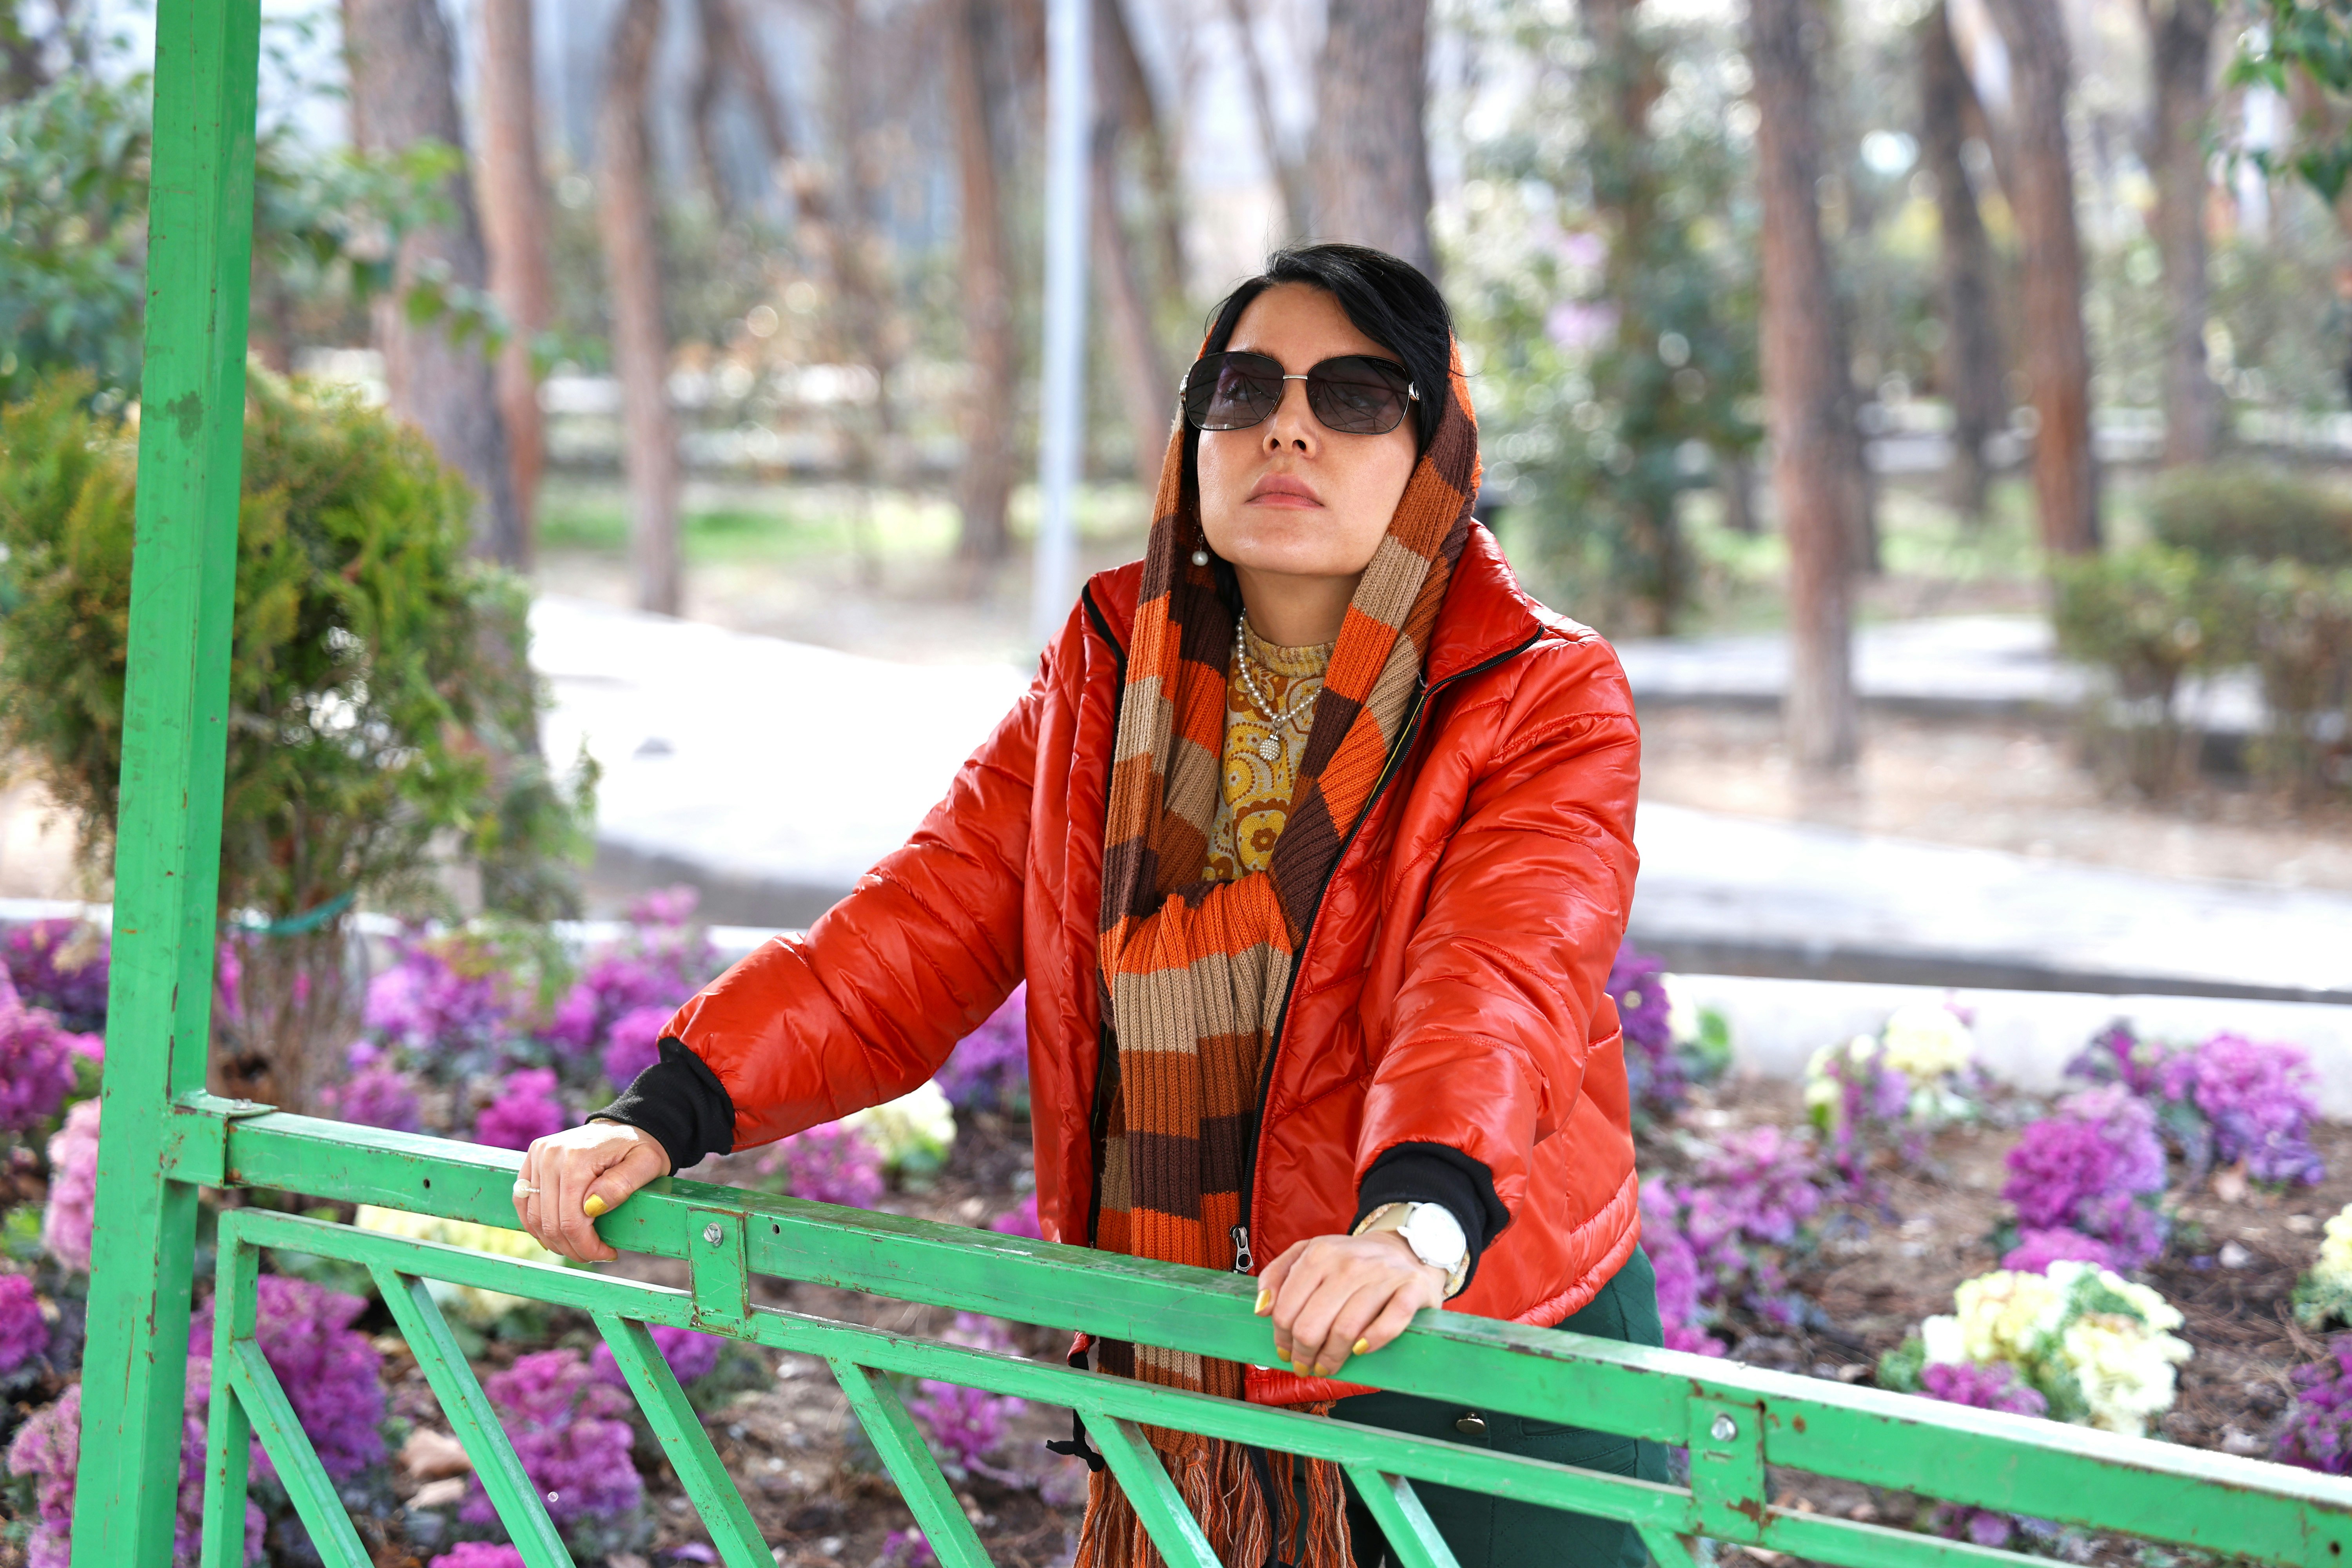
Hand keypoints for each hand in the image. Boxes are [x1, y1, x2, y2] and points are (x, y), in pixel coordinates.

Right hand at [513, 1121, 669, 1262]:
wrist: (625, 1126)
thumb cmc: (639, 1148)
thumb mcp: (646, 1164)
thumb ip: (621, 1185)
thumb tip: (591, 1208)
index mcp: (577, 1158)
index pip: (572, 1220)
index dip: (587, 1246)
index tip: (608, 1254)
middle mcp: (550, 1155)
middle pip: (550, 1223)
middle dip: (573, 1248)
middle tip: (595, 1255)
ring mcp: (538, 1156)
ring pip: (534, 1217)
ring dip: (554, 1241)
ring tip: (579, 1247)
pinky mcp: (532, 1160)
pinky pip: (523, 1201)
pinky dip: (536, 1224)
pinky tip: (556, 1236)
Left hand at [1254, 1231, 1445, 1380]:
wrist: (1403, 1249)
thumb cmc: (1349, 1261)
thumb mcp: (1307, 1254)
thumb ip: (1277, 1275)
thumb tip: (1261, 1308)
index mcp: (1319, 1253)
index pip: (1287, 1309)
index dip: (1282, 1338)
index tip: (1285, 1352)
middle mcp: (1349, 1262)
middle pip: (1312, 1324)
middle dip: (1303, 1354)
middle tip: (1304, 1365)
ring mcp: (1382, 1276)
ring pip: (1346, 1329)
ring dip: (1331, 1358)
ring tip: (1326, 1367)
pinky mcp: (1411, 1289)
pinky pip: (1390, 1323)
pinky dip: (1372, 1341)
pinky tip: (1360, 1351)